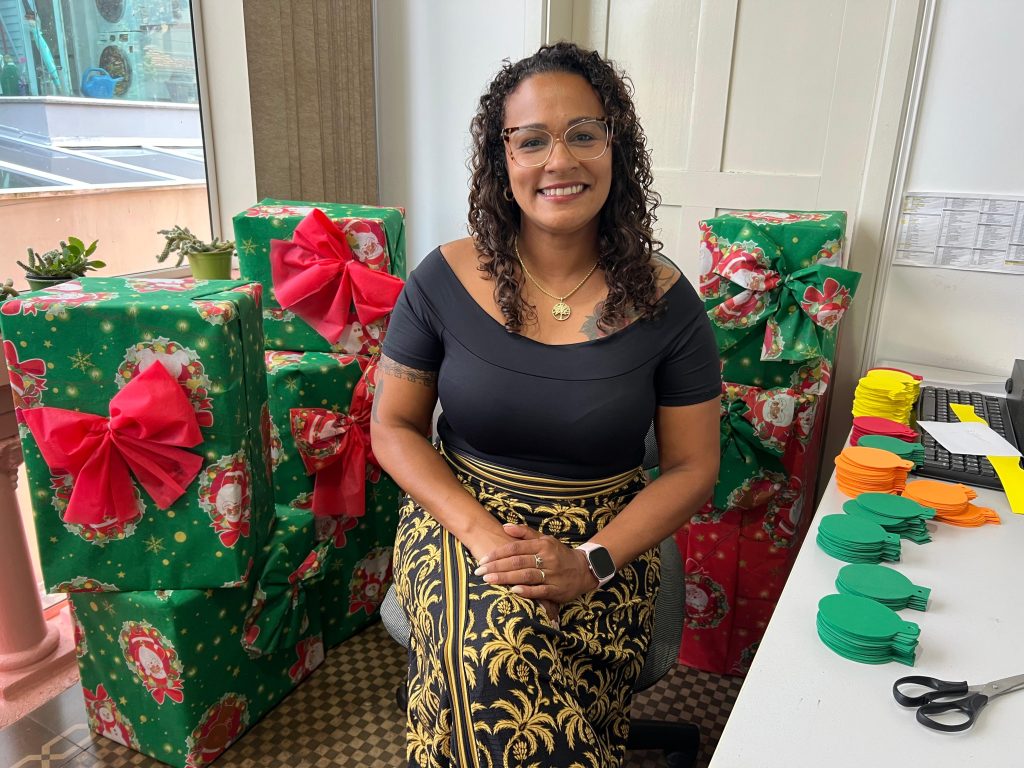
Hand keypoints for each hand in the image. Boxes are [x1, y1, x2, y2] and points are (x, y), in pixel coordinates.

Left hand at [474, 523, 597, 619]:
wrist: (584, 569)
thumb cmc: (558, 554)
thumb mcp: (545, 539)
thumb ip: (525, 533)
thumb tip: (505, 526)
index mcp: (542, 545)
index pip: (516, 547)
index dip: (498, 553)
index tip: (483, 559)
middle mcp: (547, 559)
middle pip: (517, 561)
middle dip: (497, 566)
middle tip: (479, 571)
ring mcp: (552, 575)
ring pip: (526, 575)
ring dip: (506, 578)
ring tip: (489, 580)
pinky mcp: (556, 590)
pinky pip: (539, 591)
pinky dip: (526, 591)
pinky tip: (512, 591)